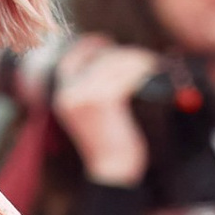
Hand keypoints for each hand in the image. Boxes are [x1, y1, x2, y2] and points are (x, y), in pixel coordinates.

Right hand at [52, 35, 161, 186]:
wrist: (112, 171)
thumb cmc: (110, 146)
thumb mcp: (94, 116)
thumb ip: (93, 90)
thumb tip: (112, 61)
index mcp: (62, 96)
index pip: (70, 60)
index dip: (89, 46)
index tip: (107, 42)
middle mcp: (68, 93)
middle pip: (98, 59)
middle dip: (123, 55)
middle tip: (144, 58)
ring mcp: (84, 95)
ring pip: (114, 63)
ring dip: (136, 60)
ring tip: (152, 64)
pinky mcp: (102, 99)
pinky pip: (125, 75)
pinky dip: (141, 70)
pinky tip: (152, 69)